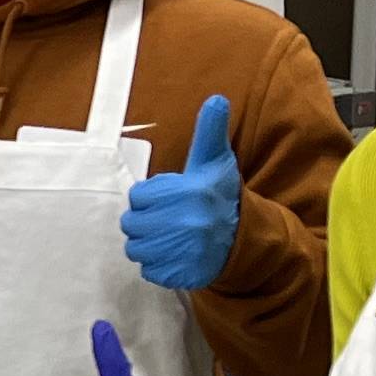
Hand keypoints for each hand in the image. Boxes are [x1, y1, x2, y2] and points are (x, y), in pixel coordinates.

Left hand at [121, 93, 242, 289]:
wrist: (243, 239)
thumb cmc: (220, 196)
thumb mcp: (214, 161)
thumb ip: (210, 131)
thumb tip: (216, 99)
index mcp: (189, 193)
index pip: (138, 197)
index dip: (150, 198)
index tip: (170, 198)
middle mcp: (185, 224)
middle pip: (132, 224)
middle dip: (146, 220)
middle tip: (168, 219)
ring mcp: (183, 252)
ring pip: (136, 249)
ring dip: (148, 244)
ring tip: (171, 236)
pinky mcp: (180, 275)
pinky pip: (149, 271)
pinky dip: (158, 265)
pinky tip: (176, 254)